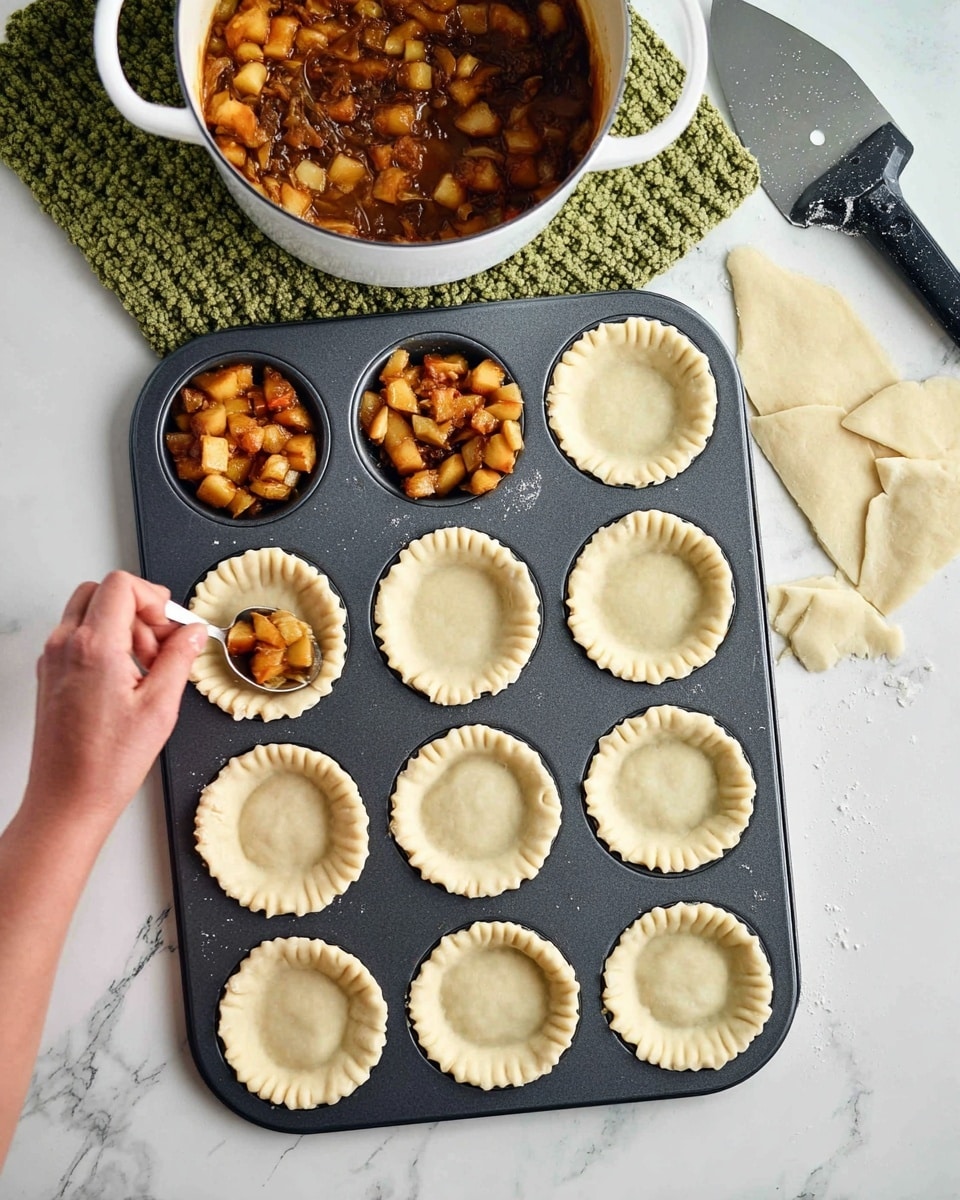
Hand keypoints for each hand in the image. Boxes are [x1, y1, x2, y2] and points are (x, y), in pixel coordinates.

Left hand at [21, 571, 206, 833]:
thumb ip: (179, 659)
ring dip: (122, 625)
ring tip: (147, 667)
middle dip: (138, 609)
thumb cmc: (107, 763)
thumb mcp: (160, 706)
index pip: (121, 585)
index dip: (153, 598)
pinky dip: (105, 644)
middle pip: (102, 592)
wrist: (68, 799)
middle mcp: (66, 646)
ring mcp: (53, 660)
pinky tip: (128, 680)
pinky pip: (78, 638)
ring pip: (88, 613)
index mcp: (93, 646)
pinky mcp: (50, 675)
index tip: (171, 627)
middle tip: (162, 644)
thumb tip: (192, 634)